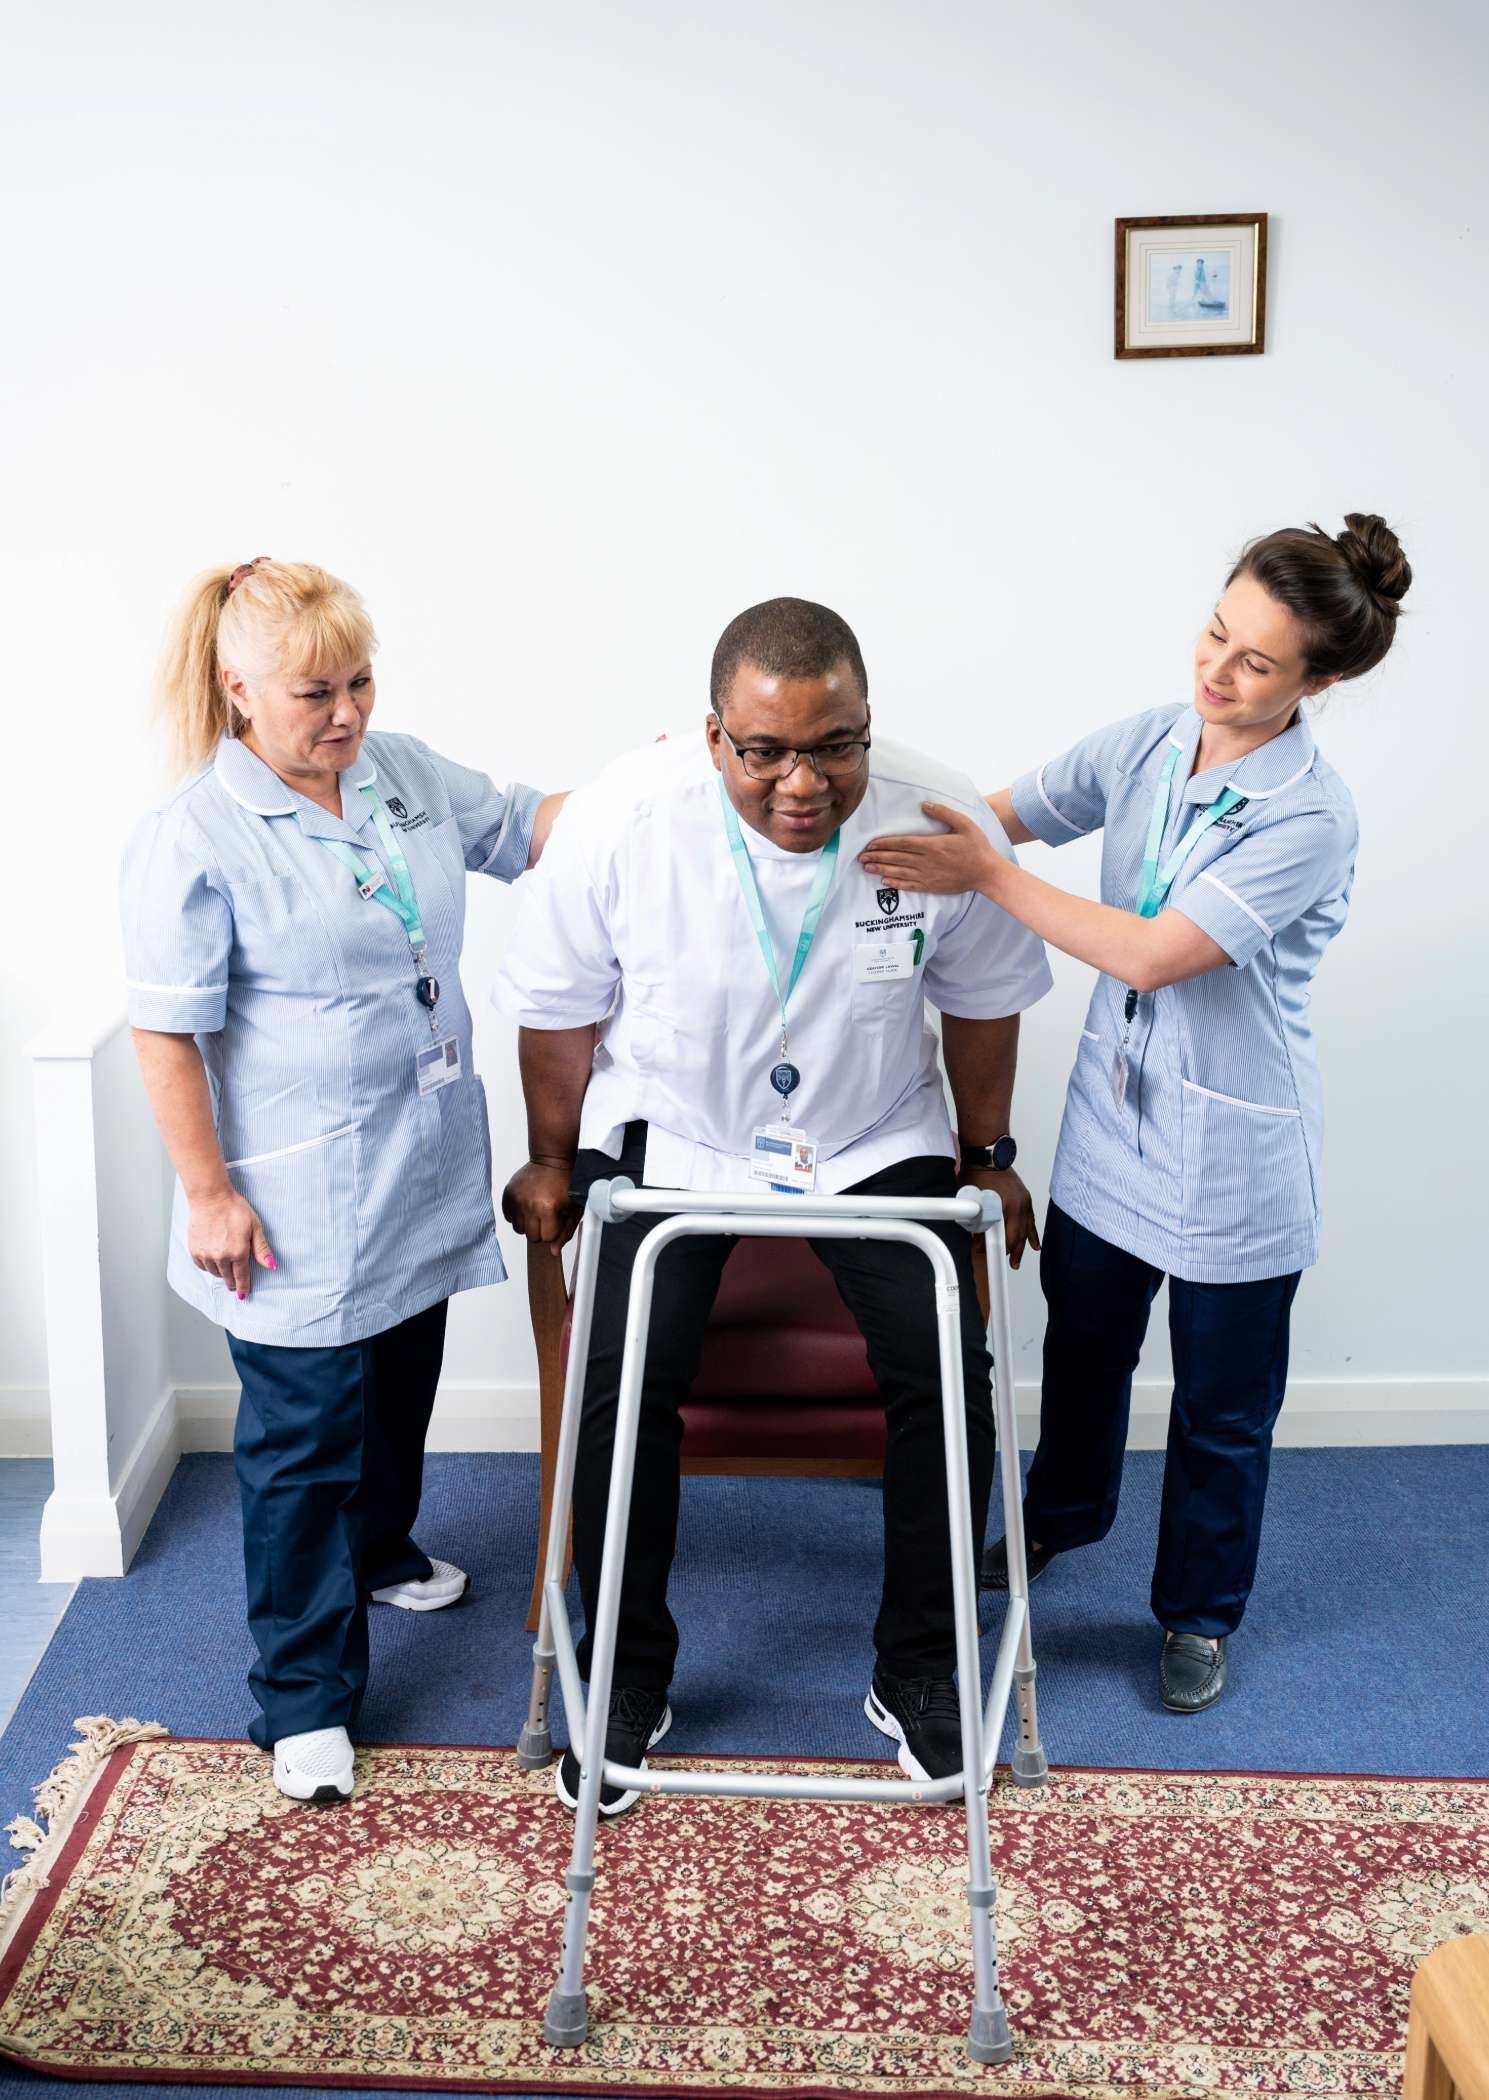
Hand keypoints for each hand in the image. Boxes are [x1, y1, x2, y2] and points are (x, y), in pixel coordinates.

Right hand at [187, 1189, 276, 1297]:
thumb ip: (262, 1249)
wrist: (211, 1198)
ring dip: (221, 1273)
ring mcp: (206, 1254)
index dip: (243, 1287)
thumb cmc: (235, 1209)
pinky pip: (202, 1266)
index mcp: (238, 1252)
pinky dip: (208, 1266)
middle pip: (228, 1277)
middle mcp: (221, 1256)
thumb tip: (272, 1266)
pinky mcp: (195, 1250)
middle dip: (232, 1282)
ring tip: (225, 1269)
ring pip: (215, 1273)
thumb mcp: (255, 1227)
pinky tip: (213, 1262)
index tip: (243, 1295)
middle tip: (234, 1285)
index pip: (242, 1276)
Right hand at [501, 1160, 578, 1255]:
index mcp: (547, 1208)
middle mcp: (529, 1204)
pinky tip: (527, 1204)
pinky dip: (517, 1215)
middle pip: (531, 1236)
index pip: (546, 1238)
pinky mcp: (507, 1194)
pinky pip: (509, 1217)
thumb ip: (565, 1232)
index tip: (556, 1219)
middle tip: (546, 1214)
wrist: (551, 1159)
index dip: (553, 1230)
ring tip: (536, 1209)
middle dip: (540, 1229)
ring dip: (528, 1223)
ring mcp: (516, 1199)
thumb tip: (553, 1251)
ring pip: (518, 1229)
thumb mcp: (574, 1208)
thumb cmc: (565, 1182)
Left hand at [859, 802, 1002, 896]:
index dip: (885, 844)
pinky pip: (910, 885)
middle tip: (860, 857)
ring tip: (867, 867)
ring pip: (899, 872)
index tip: (870, 844)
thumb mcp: (964, 824)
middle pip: (897, 858)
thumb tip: (925, 805)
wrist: (987, 872)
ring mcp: (928, 876)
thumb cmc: (977, 847)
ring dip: (881, 869)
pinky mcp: (932, 886)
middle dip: (877, 856)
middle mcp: (927, 861)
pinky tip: (885, 881)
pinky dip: (896, 883)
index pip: (903, 843)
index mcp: (933, 845)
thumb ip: (943, 813)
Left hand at [966, 1167, 1039, 1269]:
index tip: (988, 1255)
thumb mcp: (973, 1200)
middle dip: (1013, 1251)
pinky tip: (1035, 1245)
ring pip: (1026, 1229)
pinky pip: (1031, 1220)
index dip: (997, 1248)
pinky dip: (1032, 1233)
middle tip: (1009, 1264)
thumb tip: (976, 1241)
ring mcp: (1024, 1201)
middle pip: (1018, 1235)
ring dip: (1022, 1246)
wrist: (987, 1157)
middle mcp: (1020, 1205)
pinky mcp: (1025, 1198)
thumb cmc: (978, 1174)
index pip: (1006, 1235)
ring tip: (1017, 1260)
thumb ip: (975, 1222)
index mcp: (1008, 1206)